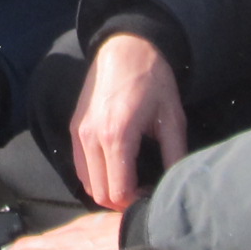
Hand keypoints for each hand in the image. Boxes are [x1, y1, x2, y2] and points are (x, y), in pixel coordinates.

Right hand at [71, 30, 187, 209]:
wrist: (125, 48)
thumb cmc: (152, 80)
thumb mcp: (172, 117)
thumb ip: (174, 154)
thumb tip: (175, 185)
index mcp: (117, 136)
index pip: (117, 192)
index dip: (136, 201)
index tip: (152, 193)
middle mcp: (91, 138)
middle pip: (99, 194)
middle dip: (121, 200)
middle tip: (143, 191)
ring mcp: (79, 133)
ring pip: (87, 183)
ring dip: (107, 189)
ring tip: (130, 180)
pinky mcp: (74, 129)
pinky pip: (80, 167)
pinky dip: (96, 176)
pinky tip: (116, 167)